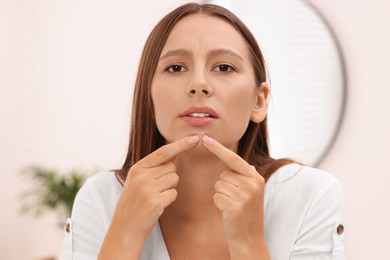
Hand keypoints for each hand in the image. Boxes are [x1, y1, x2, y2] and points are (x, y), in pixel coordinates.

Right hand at [112, 135, 199, 239]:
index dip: (180, 145)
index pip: (162, 152)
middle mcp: (142, 176)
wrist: (124, 227)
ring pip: (174, 179)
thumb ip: (154, 167)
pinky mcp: (155, 201)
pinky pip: (174, 193)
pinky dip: (169, 199)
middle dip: (169, 176)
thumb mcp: (138, 180)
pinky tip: (158, 205)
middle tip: (156, 189)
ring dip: (170, 188)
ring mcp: (148, 189)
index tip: (194, 138)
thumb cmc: (134, 202)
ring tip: (156, 196)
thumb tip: (175, 152)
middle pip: (172, 167)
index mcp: (137, 168)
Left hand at [202, 135, 266, 256]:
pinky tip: (228, 212)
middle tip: (235, 199)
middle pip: (223, 174)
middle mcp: (253, 184)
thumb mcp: (252, 191)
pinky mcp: (235, 206)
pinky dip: (219, 204)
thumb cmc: (246, 212)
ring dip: (221, 195)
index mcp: (256, 177)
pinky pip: (216, 197)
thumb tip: (243, 163)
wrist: (250, 237)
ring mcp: (245, 195)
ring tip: (232, 205)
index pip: (234, 158)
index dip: (218, 148)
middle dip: (224, 185)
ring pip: (218, 184)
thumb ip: (246, 176)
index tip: (205, 138)